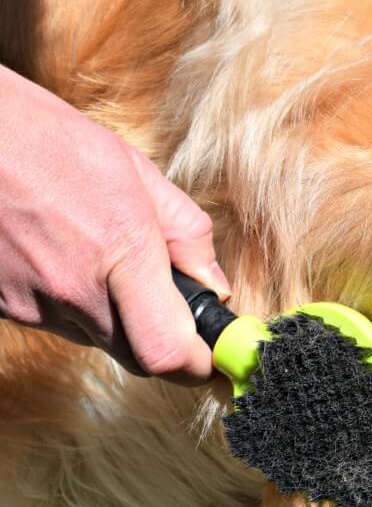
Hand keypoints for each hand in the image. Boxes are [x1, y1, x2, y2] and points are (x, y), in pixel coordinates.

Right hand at [0, 65, 230, 383]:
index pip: (168, 353)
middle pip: (139, 356)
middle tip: (173, 303)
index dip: (198, 365)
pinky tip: (68, 256)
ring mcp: (34, 305)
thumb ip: (186, 235)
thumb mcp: (138, 172)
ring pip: (100, 339)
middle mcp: (76, 292)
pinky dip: (78, 303)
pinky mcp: (5, 307)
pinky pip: (59, 323)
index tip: (215, 355)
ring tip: (105, 255)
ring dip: (120, 316)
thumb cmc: (52, 142)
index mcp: (123, 253)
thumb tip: (216, 286)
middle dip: (166, 341)